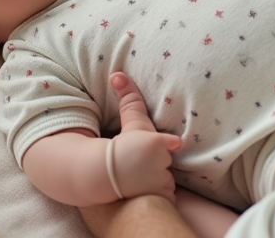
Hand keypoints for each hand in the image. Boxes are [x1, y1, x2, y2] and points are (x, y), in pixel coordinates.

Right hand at [109, 72, 182, 202]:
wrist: (99, 176)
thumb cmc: (116, 147)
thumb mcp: (127, 122)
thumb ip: (129, 99)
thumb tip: (117, 74)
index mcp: (155, 143)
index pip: (173, 144)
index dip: (171, 144)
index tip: (175, 144)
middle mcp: (161, 164)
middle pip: (167, 163)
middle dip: (157, 165)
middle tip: (139, 164)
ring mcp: (161, 183)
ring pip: (166, 181)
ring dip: (157, 182)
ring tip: (139, 179)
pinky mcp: (160, 199)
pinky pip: (165, 198)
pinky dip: (158, 198)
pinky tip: (143, 193)